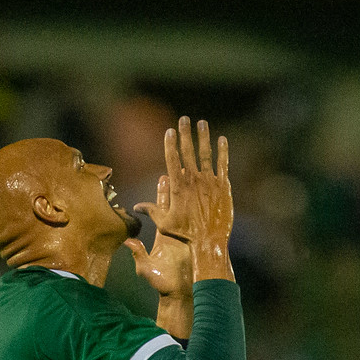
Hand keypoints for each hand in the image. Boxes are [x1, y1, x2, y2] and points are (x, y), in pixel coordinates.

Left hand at [126, 177, 193, 296]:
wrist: (181, 296)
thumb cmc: (162, 284)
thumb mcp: (147, 269)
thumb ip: (138, 254)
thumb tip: (127, 241)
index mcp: (162, 236)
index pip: (159, 211)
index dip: (159, 197)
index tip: (161, 179)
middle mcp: (175, 234)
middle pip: (175, 206)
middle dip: (175, 189)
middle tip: (176, 170)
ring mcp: (188, 238)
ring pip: (189, 212)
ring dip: (191, 196)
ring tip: (194, 179)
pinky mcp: (198, 244)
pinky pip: (201, 226)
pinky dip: (204, 212)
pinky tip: (209, 199)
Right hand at [157, 117, 232, 280]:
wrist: (209, 241)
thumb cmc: (185, 234)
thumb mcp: (165, 223)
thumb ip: (152, 211)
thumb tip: (137, 207)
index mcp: (178, 186)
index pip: (172, 159)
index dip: (170, 143)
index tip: (169, 130)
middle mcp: (193, 180)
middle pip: (188, 151)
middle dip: (185, 133)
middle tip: (184, 119)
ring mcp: (209, 182)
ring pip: (206, 153)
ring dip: (203, 136)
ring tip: (202, 123)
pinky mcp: (223, 186)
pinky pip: (223, 164)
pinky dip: (223, 151)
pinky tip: (222, 139)